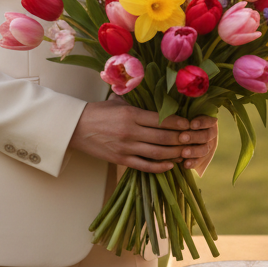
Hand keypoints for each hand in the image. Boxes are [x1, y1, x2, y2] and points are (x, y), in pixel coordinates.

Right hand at [68, 99, 217, 173]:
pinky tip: (170, 165)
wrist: (75, 127)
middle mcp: (130, 132)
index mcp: (131, 114)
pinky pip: (144, 166)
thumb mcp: (118, 102)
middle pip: (163, 138)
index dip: (178, 123)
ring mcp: (125, 148)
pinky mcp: (120, 160)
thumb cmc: (99, 112)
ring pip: (157, 153)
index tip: (189, 123)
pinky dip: (159, 167)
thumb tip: (158, 99)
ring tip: (185, 152)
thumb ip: (138, 102)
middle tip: (192, 139)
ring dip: (174, 154)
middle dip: (181, 139)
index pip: (161, 120)